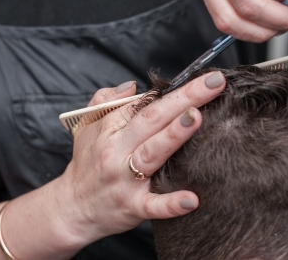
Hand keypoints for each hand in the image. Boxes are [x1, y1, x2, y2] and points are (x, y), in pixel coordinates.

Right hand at [57, 72, 226, 243]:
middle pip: (153, 119)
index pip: (143, 103)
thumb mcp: (87, 125)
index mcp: (111, 128)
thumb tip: (132, 85)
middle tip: (214, 83)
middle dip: (185, 98)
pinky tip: (191, 200)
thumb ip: (105, 100)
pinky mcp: (131, 206)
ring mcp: (125, 179)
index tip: (204, 78)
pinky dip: (170, 204)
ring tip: (197, 117)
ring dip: (175, 134)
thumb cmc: (86, 163)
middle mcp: (118, 150)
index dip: (174, 89)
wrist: (72, 208)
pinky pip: (152, 205)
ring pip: (152, 153)